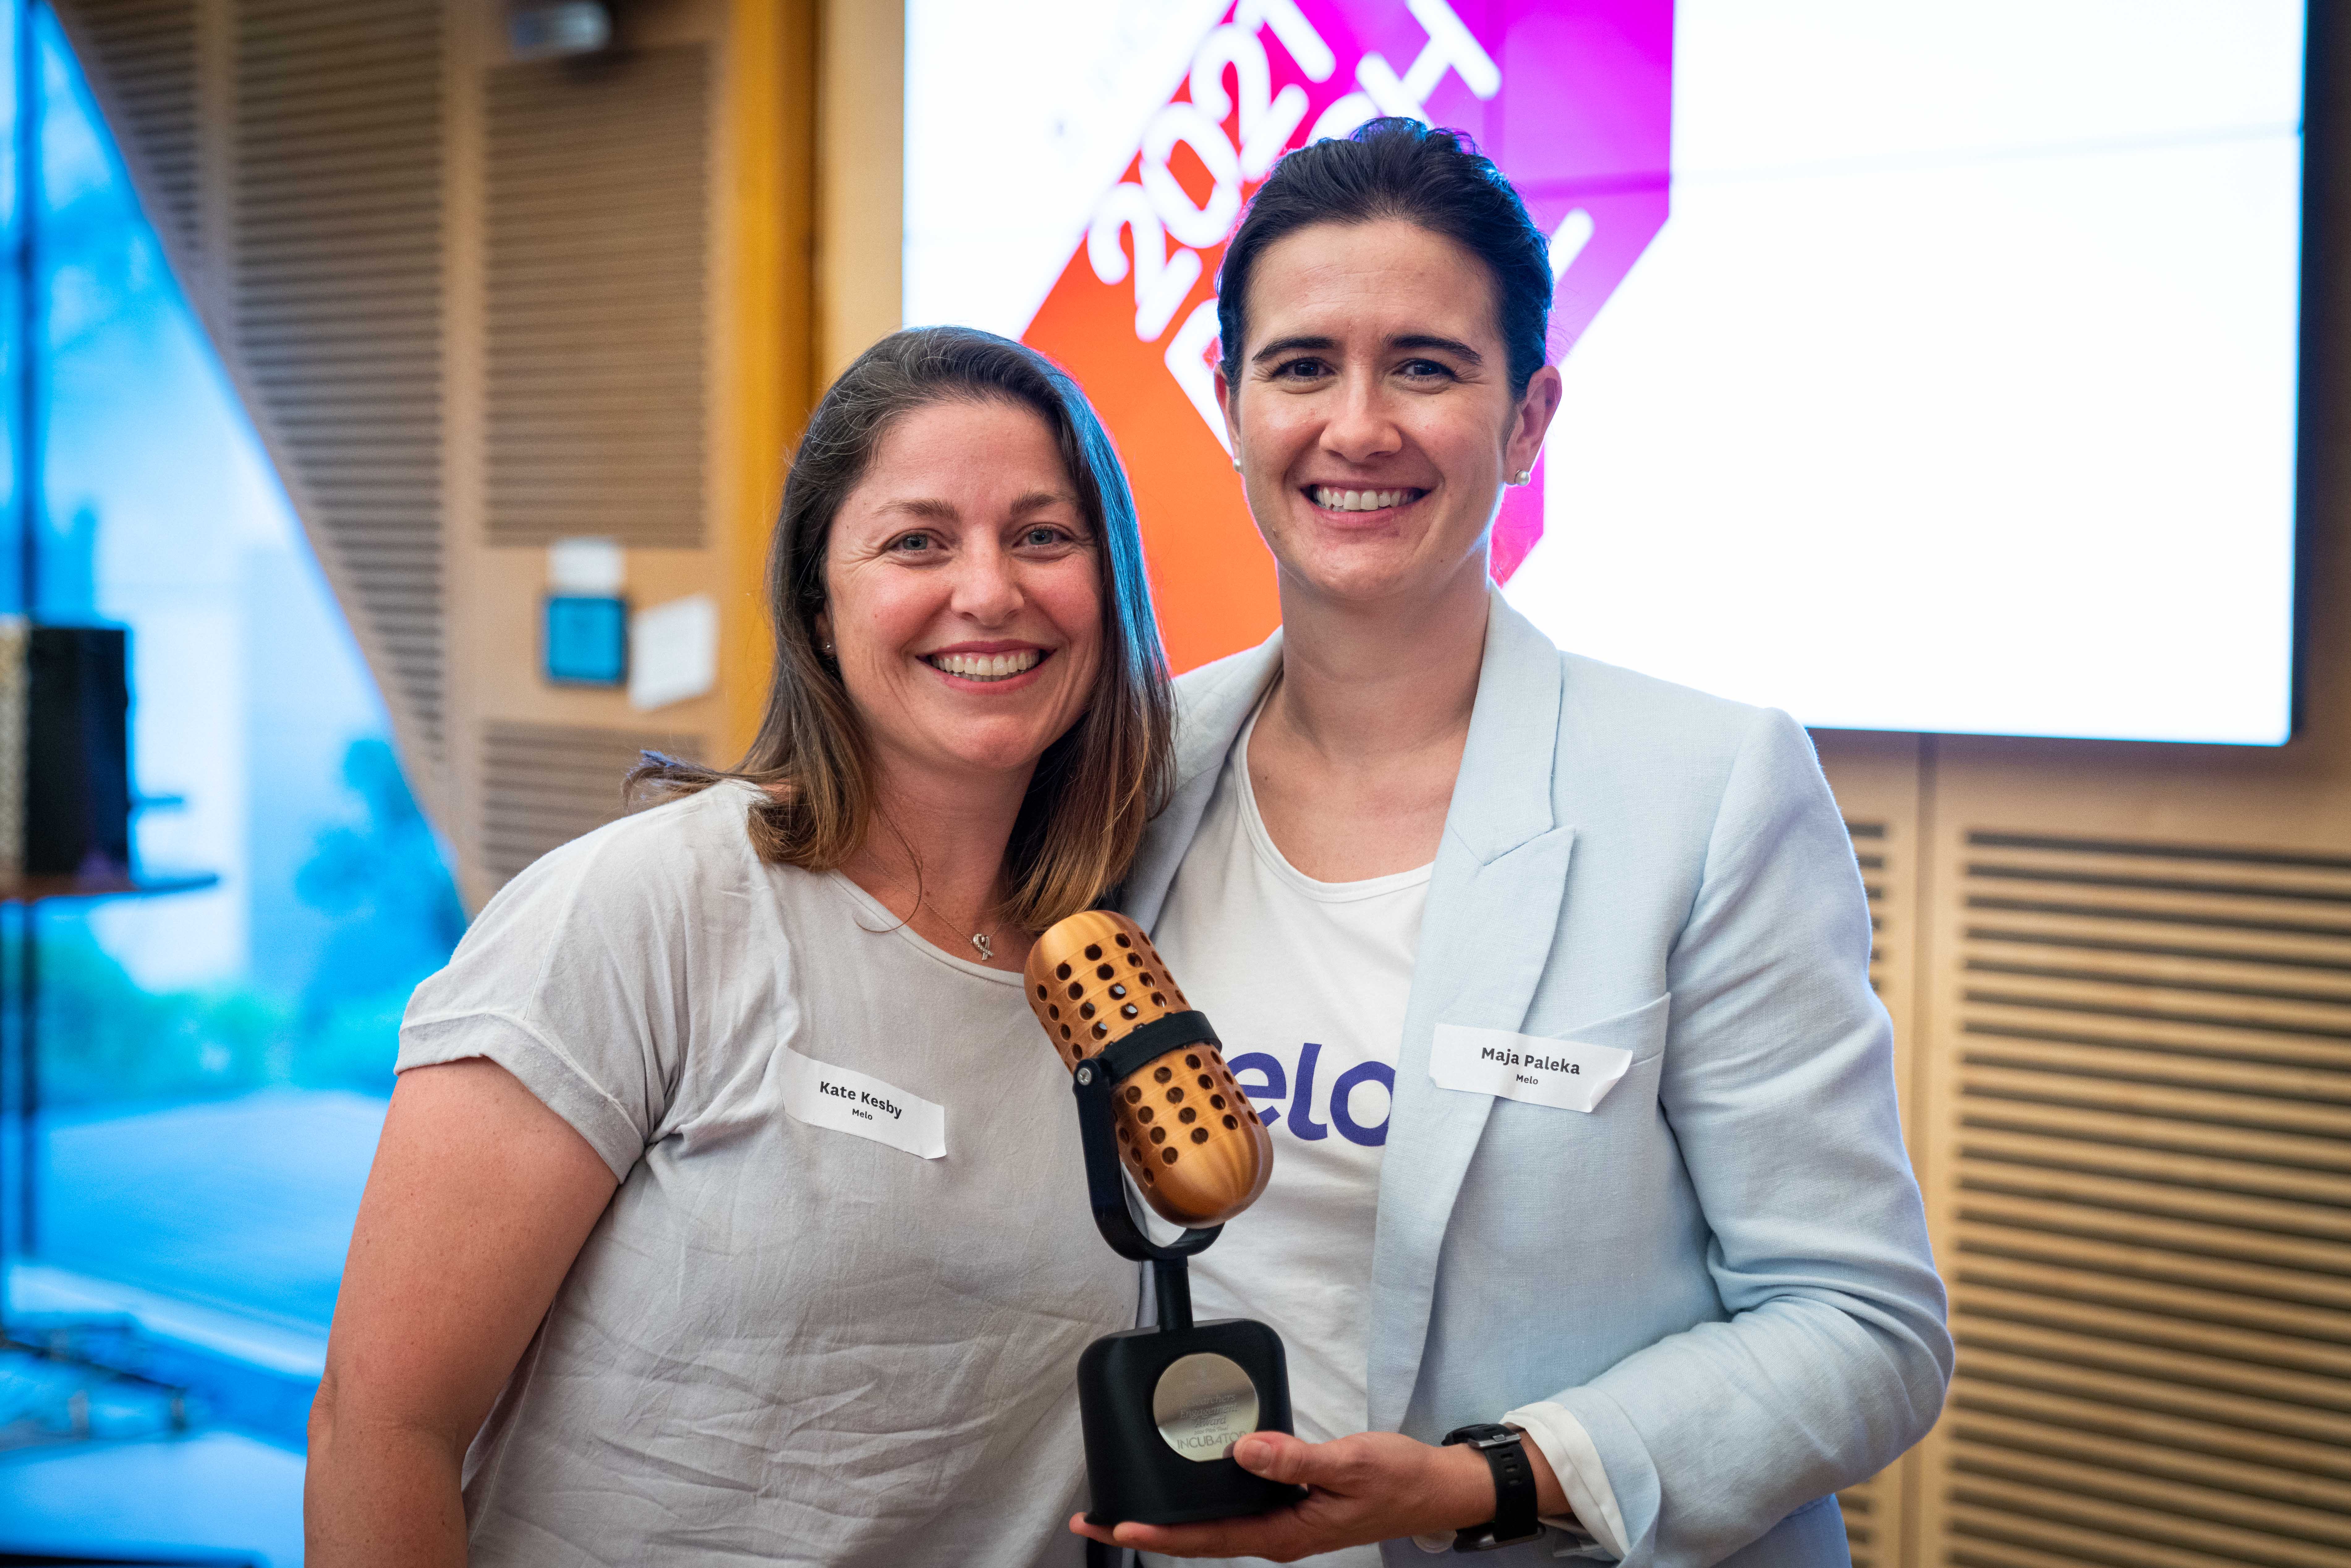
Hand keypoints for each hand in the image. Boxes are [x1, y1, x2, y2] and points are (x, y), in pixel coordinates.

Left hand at [1068, 1430, 1496, 1561]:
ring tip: (1121, 1502)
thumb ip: (1295, 1459)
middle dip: (1146, 1530)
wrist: (1433, 1488)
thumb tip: (1244, 1450)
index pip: (1207, 1540)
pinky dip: (1201, 1497)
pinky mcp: (1287, 1504)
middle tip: (1095, 1519)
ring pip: (1211, 1523)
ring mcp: (1280, 1521)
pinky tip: (1184, 1478)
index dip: (1158, 1535)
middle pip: (1198, 1538)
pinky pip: (1233, 1505)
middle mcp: (1275, 1534)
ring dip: (1168, 1516)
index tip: (1116, 1526)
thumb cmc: (1397, 1478)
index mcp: (1284, 1534)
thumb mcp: (1348, 1463)